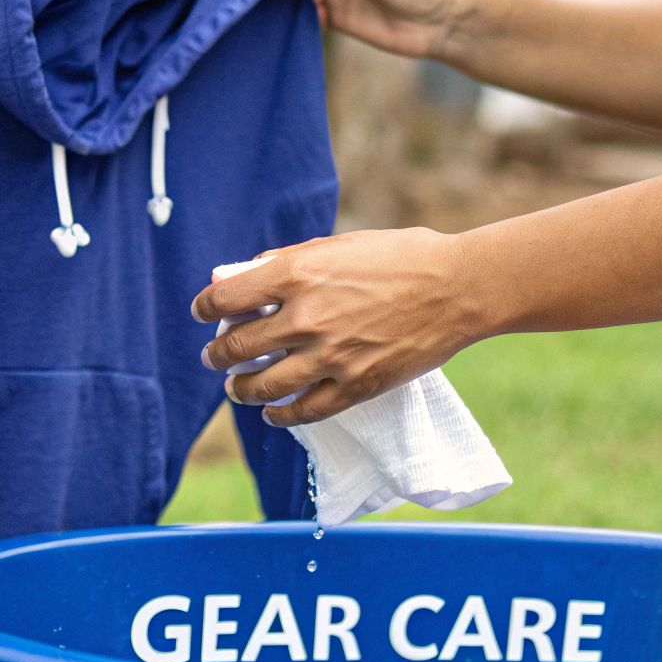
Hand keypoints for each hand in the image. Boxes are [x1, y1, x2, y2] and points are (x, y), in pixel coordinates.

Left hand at [192, 229, 488, 425]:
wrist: (458, 288)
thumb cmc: (401, 257)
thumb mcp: (337, 246)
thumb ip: (283, 262)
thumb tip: (235, 276)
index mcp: (298, 274)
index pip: (226, 297)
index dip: (205, 307)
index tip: (203, 313)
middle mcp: (307, 318)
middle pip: (237, 347)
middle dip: (218, 354)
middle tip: (214, 357)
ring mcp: (330, 357)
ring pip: (262, 385)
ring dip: (240, 389)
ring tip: (236, 388)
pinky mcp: (355, 386)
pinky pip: (303, 411)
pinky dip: (280, 415)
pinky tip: (273, 412)